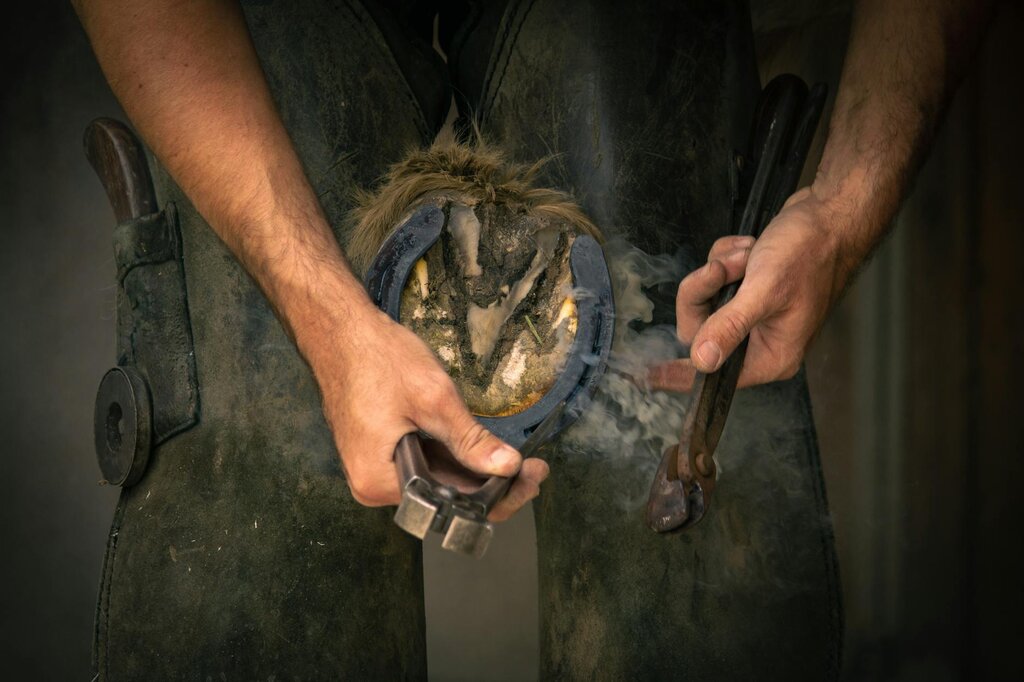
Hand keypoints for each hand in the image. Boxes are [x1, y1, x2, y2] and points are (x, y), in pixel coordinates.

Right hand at [309, 303, 548, 521]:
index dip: (498, 495)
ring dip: (474, 467)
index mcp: (379, 481)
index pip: (451, 505)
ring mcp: (375, 468)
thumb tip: (508, 467)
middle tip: (534, 465)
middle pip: (445, 495)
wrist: (339, 329)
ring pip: (437, 478)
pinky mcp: (380, 451)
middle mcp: (373, 485)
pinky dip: (453, 455)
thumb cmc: (377, 358)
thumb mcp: (433, 399)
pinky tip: (481, 444)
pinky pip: (424, 462)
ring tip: (517, 457)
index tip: (532, 475)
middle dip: (491, 482)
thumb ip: (470, 439)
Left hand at [650, 188, 850, 390]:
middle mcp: (761, 341)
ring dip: (720, 270)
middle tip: (725, 268)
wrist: (829, 214)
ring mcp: (753, 315)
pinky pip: (716, 280)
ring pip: (705, 300)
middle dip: (707, 290)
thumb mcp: (765, 291)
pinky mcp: (748, 290)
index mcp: (772, 355)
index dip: (680, 375)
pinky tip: (751, 248)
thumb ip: (730, 327)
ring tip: (748, 254)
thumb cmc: (810, 253)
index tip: (647, 377)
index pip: (715, 374)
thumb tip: (702, 361)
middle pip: (700, 329)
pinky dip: (727, 258)